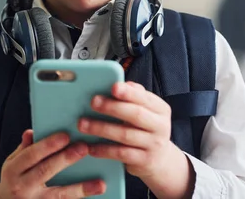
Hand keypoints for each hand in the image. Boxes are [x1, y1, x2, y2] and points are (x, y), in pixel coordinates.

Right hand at [0, 130, 105, 198]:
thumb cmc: (14, 180)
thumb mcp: (13, 163)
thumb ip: (25, 148)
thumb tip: (32, 131)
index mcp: (13, 170)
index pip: (31, 155)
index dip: (48, 145)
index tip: (66, 135)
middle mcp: (21, 187)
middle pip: (45, 172)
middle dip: (65, 159)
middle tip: (84, 148)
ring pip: (58, 195)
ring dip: (80, 189)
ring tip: (100, 184)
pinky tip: (94, 195)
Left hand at [78, 82, 194, 197]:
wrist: (160, 160)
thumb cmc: (147, 129)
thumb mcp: (147, 112)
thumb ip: (136, 97)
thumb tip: (123, 84)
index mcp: (161, 109)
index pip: (145, 98)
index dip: (129, 93)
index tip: (113, 87)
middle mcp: (161, 126)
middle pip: (136, 115)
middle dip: (112, 107)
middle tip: (93, 102)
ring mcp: (154, 145)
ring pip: (125, 135)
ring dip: (102, 128)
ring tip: (83, 124)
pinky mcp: (144, 161)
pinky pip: (121, 154)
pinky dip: (104, 150)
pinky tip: (91, 147)